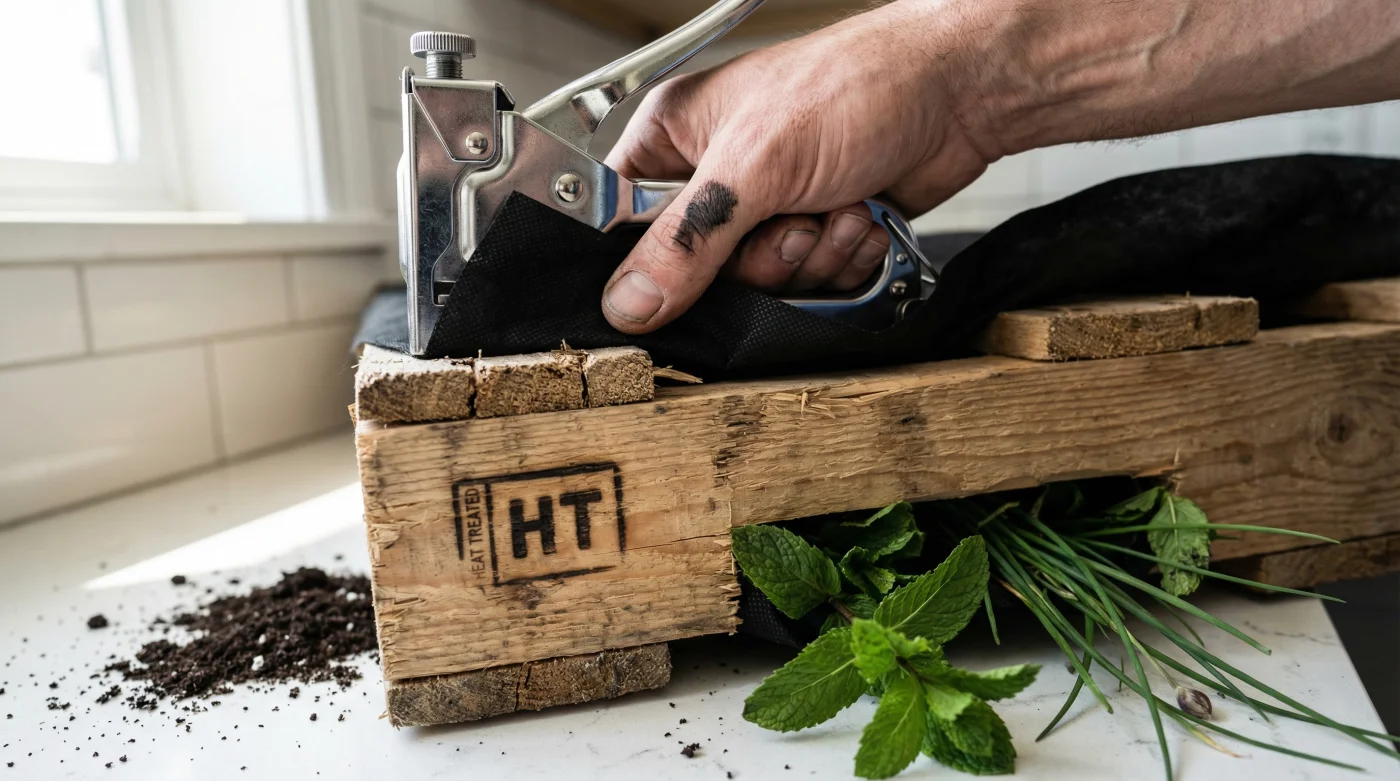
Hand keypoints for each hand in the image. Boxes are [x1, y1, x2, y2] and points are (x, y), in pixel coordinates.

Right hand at [600, 1, 993, 333]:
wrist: (956, 95)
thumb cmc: (855, 87)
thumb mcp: (755, 166)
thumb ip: (688, 240)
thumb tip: (629, 302)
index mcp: (674, 138)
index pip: (621, 222)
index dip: (647, 262)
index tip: (679, 279)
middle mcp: (715, 175)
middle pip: (697, 271)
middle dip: (758, 258)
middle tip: (791, 220)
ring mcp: (767, 208)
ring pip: (758, 285)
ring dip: (810, 257)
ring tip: (835, 206)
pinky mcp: (813, 233)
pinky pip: (807, 285)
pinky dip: (842, 259)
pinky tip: (860, 216)